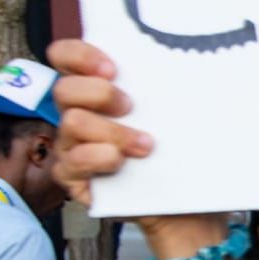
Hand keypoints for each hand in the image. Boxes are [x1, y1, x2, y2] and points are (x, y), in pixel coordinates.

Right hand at [47, 40, 224, 256]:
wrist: (189, 205)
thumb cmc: (182, 153)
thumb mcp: (179, 111)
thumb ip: (169, 83)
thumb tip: (193, 56)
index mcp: (96, 90)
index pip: (65, 57)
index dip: (80, 55)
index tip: (113, 67)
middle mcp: (78, 114)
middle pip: (64, 89)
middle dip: (101, 94)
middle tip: (131, 107)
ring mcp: (72, 146)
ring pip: (72, 123)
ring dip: (112, 131)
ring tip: (144, 146)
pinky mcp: (74, 178)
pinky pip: (72, 161)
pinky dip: (100, 158)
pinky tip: (122, 163)